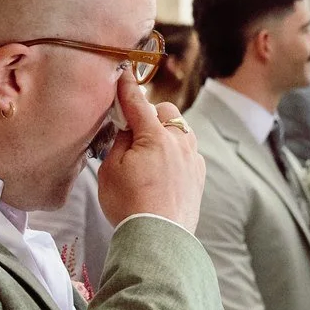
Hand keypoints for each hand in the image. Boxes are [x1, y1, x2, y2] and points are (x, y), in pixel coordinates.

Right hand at [96, 73, 205, 230]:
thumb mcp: (110, 170)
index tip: (123, 72)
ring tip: (151, 149)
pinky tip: (165, 167)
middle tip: (133, 131)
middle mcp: (179, 142)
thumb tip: (128, 130)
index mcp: (154, 136)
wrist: (160, 237)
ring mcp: (193, 158)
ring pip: (182, 130)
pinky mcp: (199, 175)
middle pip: (166, 111)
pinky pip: (189, 151)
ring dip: (167, 131)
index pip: (137, 102)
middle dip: (150, 114)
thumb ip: (119, 143)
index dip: (127, 87)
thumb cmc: (130, 204)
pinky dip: (178, 151)